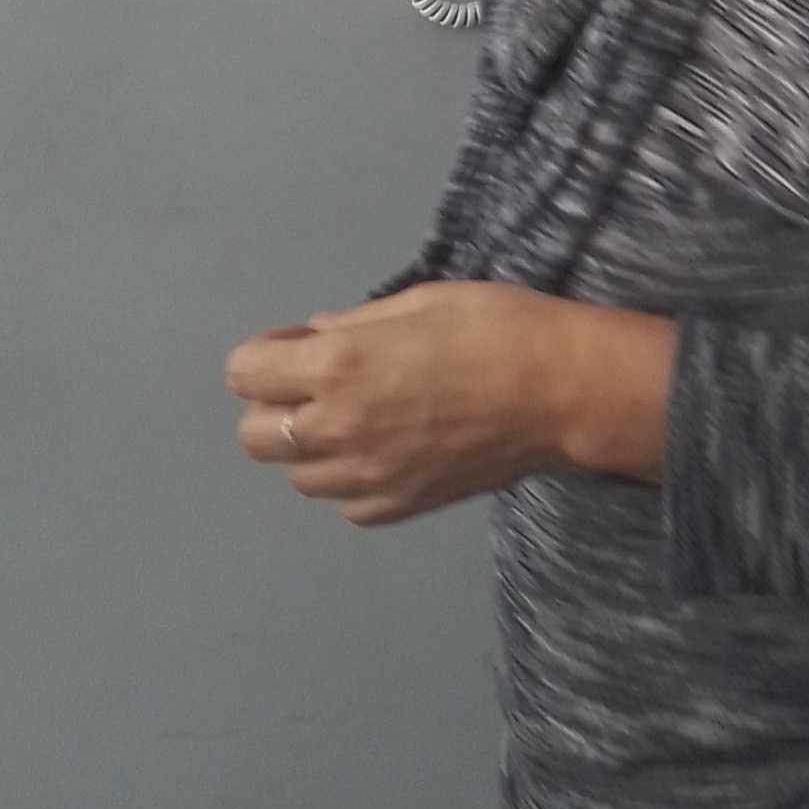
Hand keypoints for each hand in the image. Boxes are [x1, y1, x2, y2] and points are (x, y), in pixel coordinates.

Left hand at [227, 285, 590, 527]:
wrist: (566, 392)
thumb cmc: (499, 327)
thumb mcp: (421, 300)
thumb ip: (355, 324)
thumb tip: (316, 338)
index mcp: (336, 366)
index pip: (243, 371)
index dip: (266, 353)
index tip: (300, 346)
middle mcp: (336, 428)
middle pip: (253, 435)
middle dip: (275, 404)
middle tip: (323, 385)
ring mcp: (366, 477)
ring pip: (298, 475)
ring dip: (313, 447)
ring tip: (363, 420)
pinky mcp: (398, 507)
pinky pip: (346, 503)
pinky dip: (356, 480)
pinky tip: (391, 452)